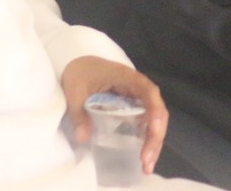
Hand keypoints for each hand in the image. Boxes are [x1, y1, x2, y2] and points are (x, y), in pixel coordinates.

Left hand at [61, 56, 167, 174]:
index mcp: (127, 78)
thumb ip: (79, 113)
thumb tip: (83, 137)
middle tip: (147, 159)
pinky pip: (145, 123)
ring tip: (147, 165)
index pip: (148, 92)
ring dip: (153, 141)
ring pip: (154, 119)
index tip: (154, 130)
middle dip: (155, 135)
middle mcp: (138, 88)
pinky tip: (144, 155)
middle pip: (156, 110)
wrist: (79, 65)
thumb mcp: (74, 91)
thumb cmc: (80, 73)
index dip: (154, 111)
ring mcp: (137, 98)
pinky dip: (147, 139)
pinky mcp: (133, 107)